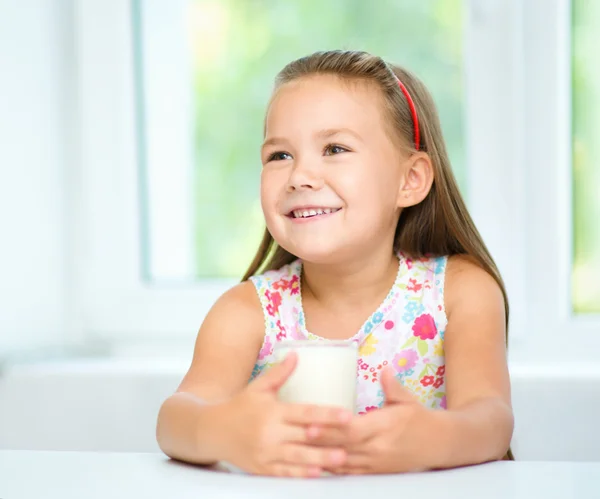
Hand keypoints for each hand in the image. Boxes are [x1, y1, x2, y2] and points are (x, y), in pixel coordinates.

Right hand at [221, 352, 351, 476]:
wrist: (212, 431)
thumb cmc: (239, 406)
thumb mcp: (258, 387)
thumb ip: (280, 373)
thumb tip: (297, 354)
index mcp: (273, 411)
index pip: (305, 412)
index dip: (327, 414)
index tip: (346, 415)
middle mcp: (270, 433)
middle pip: (305, 437)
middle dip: (329, 439)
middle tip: (352, 440)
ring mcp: (266, 453)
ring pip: (298, 458)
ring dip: (321, 459)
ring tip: (342, 459)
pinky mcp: (262, 468)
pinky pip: (285, 473)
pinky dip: (302, 474)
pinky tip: (318, 473)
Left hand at [310, 367, 442, 474]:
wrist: (439, 444)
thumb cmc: (420, 419)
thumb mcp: (408, 399)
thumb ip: (393, 386)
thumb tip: (385, 369)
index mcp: (386, 426)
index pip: (354, 429)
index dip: (333, 427)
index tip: (313, 421)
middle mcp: (379, 447)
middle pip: (344, 446)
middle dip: (320, 441)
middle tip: (298, 433)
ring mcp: (376, 462)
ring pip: (344, 462)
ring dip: (322, 456)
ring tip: (300, 450)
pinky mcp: (375, 471)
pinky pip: (350, 472)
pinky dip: (333, 469)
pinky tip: (317, 463)